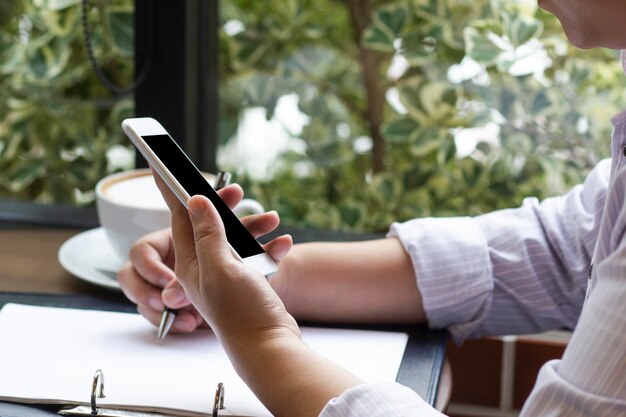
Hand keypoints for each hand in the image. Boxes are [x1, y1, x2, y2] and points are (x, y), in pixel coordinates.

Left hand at [154, 173, 361, 416]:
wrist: (269, 346)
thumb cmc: (241, 311)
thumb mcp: (221, 267)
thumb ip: (208, 234)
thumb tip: (196, 201)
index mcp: (191, 262)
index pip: (179, 218)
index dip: (172, 191)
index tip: (160, 166)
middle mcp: (205, 267)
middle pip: (210, 224)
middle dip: (225, 207)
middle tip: (232, 188)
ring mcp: (227, 275)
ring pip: (237, 238)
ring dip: (255, 228)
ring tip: (273, 220)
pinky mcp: (247, 282)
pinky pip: (256, 256)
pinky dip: (269, 249)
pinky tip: (283, 246)